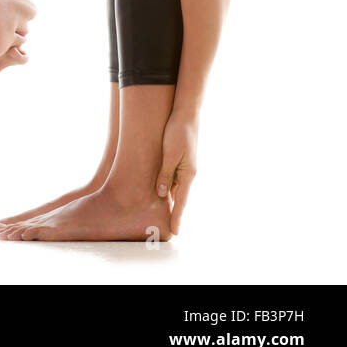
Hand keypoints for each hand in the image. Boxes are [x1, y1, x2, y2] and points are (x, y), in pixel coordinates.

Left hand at [156, 114, 197, 234]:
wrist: (186, 115)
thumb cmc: (177, 132)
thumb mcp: (169, 154)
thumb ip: (165, 174)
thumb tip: (161, 194)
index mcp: (188, 174)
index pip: (181, 201)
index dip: (177, 217)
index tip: (175, 232)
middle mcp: (188, 174)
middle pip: (178, 197)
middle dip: (172, 212)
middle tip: (165, 229)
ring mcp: (184, 168)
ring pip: (174, 188)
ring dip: (167, 200)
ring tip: (158, 215)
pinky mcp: (179, 161)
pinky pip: (171, 178)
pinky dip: (165, 187)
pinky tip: (158, 193)